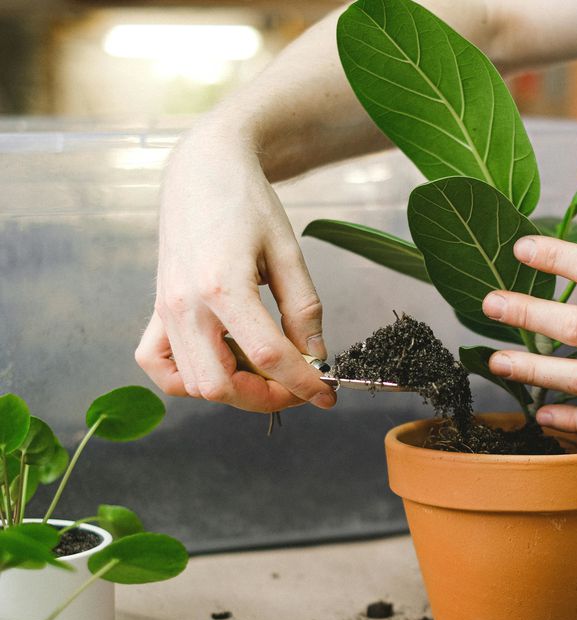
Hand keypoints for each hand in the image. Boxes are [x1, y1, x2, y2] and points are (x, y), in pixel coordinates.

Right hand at [135, 126, 336, 412]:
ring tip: (265, 370)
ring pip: (192, 384)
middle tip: (296, 385)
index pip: (268, 356)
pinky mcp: (156, 309)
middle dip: (266, 397)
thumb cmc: (247, 202)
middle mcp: (184, 304)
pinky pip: (158, 364)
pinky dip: (187, 379)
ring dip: (233, 390)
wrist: (205, 169)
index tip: (326, 394)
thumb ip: (303, 308)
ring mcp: (165, 309)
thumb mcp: (288, 252)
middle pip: (221, 385)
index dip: (303, 383)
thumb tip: (314, 355)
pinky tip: (220, 363)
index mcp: (223, 285)